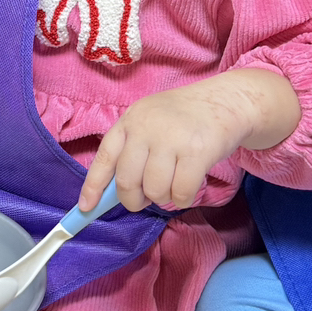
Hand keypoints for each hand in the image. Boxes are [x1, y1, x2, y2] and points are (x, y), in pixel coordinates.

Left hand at [79, 69, 301, 213]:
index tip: (85, 209)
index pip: (105, 158)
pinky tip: (188, 186)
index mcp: (130, 120)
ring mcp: (171, 139)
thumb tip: (112, 192)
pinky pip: (179, 193)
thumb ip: (132, 149)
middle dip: (135, 199)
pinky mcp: (196, 152)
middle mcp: (146, 128)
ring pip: (154, 191)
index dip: (93, 187)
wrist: (226, 101)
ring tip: (173, 183)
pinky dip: (182, 198)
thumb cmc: (184, 118)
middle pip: (127, 182)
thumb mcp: (150, 121)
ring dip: (163, 198)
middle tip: (147, 197)